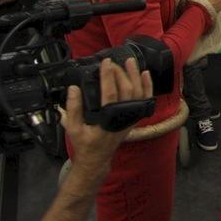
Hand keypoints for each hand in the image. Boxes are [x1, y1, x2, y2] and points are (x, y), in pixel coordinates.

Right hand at [63, 58, 152, 172]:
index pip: (110, 94)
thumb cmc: (85, 144)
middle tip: (112, 63)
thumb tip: (74, 88)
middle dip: (121, 73)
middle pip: (127, 90)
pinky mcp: (135, 117)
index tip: (106, 63)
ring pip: (138, 93)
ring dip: (135, 75)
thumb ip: (73, 108)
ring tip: (130, 62)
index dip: (109, 76)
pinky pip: (145, 99)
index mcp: (107, 120)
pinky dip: (147, 86)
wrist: (97, 158)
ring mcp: (131, 117)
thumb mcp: (73, 129)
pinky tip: (145, 74)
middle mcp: (122, 118)